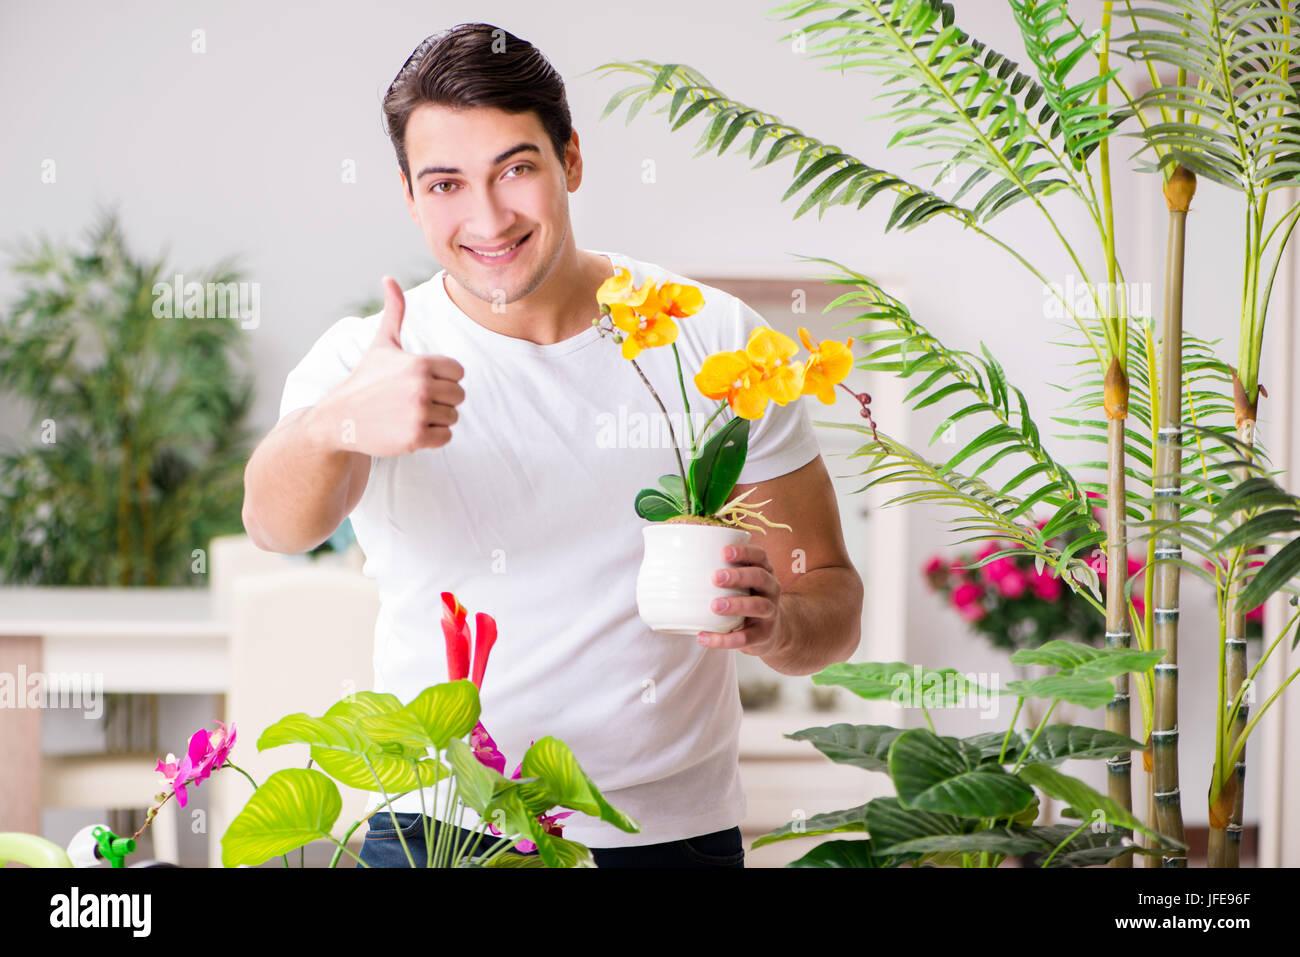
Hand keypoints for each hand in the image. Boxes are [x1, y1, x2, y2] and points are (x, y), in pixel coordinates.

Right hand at [317, 276, 465, 456]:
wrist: (339, 419)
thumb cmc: (365, 380)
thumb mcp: (381, 345)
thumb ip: (394, 313)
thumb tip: (389, 278)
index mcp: (420, 363)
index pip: (458, 372)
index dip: (442, 378)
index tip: (419, 382)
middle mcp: (421, 387)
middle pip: (459, 395)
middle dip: (440, 400)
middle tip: (412, 401)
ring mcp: (419, 413)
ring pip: (453, 417)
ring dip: (435, 419)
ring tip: (408, 415)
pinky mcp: (416, 438)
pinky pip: (446, 437)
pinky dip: (432, 437)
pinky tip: (409, 430)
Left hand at [697, 543, 784, 656]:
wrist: (769, 632)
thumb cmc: (746, 599)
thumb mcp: (742, 584)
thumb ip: (722, 572)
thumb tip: (679, 563)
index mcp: (764, 572)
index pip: (760, 555)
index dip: (745, 552)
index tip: (723, 552)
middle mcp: (771, 589)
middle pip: (760, 578)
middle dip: (738, 576)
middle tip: (715, 577)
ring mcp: (770, 613)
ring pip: (758, 606)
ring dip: (736, 604)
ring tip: (714, 606)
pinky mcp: (763, 635)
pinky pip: (745, 638)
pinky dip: (723, 640)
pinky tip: (703, 637)